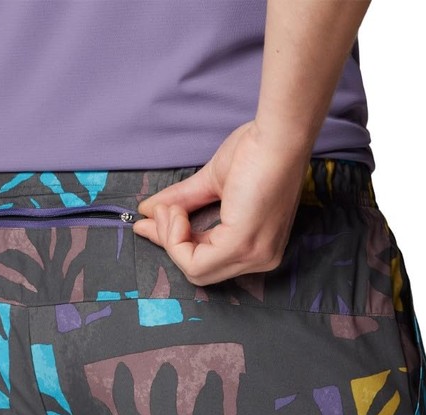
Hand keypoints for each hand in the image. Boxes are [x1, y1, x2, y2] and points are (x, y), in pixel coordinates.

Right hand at [132, 121, 310, 285]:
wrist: (277, 133)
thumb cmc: (257, 151)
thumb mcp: (212, 183)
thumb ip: (182, 202)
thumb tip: (148, 212)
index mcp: (259, 247)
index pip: (210, 260)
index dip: (176, 242)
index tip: (148, 220)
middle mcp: (261, 259)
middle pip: (200, 271)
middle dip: (170, 241)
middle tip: (158, 211)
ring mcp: (253, 256)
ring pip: (195, 270)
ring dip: (171, 237)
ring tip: (170, 208)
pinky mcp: (241, 246)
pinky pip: (195, 262)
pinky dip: (176, 239)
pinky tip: (176, 213)